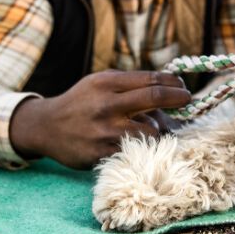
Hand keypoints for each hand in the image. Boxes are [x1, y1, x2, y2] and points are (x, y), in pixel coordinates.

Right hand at [9, 70, 191, 168]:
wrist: (46, 127)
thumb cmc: (82, 102)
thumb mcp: (100, 83)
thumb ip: (131, 83)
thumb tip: (169, 86)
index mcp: (107, 83)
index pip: (151, 79)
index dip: (174, 84)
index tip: (183, 88)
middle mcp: (106, 105)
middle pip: (155, 98)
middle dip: (179, 99)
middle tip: (188, 101)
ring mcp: (104, 131)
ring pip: (151, 130)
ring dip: (160, 130)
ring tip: (155, 129)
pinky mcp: (102, 154)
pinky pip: (136, 151)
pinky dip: (145, 148)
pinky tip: (142, 145)